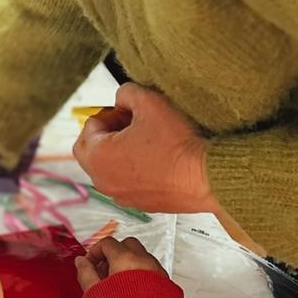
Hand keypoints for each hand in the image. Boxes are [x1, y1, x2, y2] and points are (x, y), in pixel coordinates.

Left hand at [73, 83, 214, 213]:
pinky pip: (129, 183)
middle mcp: (104, 181)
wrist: (207, 177)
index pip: (90, 125)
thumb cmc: (179, 146)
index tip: (129, 113)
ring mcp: (122, 196)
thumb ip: (126, 93)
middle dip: (108, 133)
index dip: (112, 113)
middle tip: (131, 124)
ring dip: (121, 152)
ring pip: (109, 168)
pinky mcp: (141, 204)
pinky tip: (159, 160)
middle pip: (92, 150)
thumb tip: (122, 99)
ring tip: (147, 141)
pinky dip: (136, 170)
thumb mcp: (149, 102)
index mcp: (98, 156)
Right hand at [74, 236, 167, 292]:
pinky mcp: (168, 286)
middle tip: (105, 267)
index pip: (107, 243)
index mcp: (125, 259)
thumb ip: (85, 273)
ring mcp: (158, 273)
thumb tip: (82, 263)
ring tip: (119, 282)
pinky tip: (134, 291)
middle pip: (128, 244)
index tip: (90, 262)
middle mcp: (144, 262)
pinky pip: (154, 273)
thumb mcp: (93, 293)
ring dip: (130, 264)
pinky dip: (143, 276)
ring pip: (143, 258)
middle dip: (114, 252)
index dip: (94, 252)